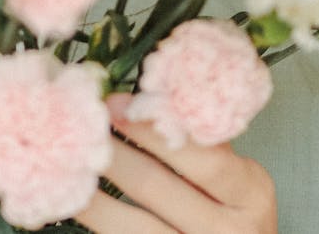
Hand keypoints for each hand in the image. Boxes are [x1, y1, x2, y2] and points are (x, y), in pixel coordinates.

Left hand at [76, 94, 277, 233]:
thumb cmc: (236, 218)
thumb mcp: (240, 183)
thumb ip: (208, 145)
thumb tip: (153, 97)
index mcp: (250, 193)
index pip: (201, 156)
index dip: (152, 129)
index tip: (115, 104)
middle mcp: (227, 230)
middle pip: (156, 186)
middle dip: (113, 154)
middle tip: (81, 129)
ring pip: (131, 225)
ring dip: (92, 195)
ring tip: (68, 166)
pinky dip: (98, 221)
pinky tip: (75, 203)